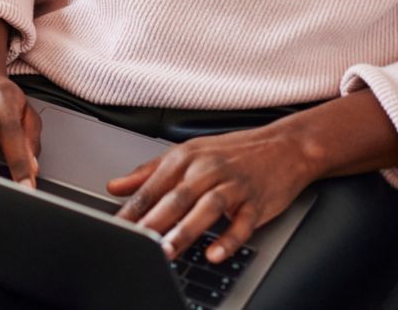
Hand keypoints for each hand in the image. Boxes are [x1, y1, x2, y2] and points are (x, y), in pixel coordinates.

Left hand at [108, 121, 312, 263]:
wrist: (283, 146)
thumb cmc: (233, 151)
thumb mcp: (187, 153)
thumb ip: (149, 172)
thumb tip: (115, 186)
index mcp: (186, 157)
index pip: (153, 186)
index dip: (133, 209)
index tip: (117, 228)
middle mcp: (207, 169)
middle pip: (176, 197)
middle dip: (155, 221)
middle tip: (137, 241)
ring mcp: (233, 185)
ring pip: (206, 208)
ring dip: (186, 230)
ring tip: (168, 250)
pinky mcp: (256, 202)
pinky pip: (242, 223)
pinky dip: (228, 239)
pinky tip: (215, 253)